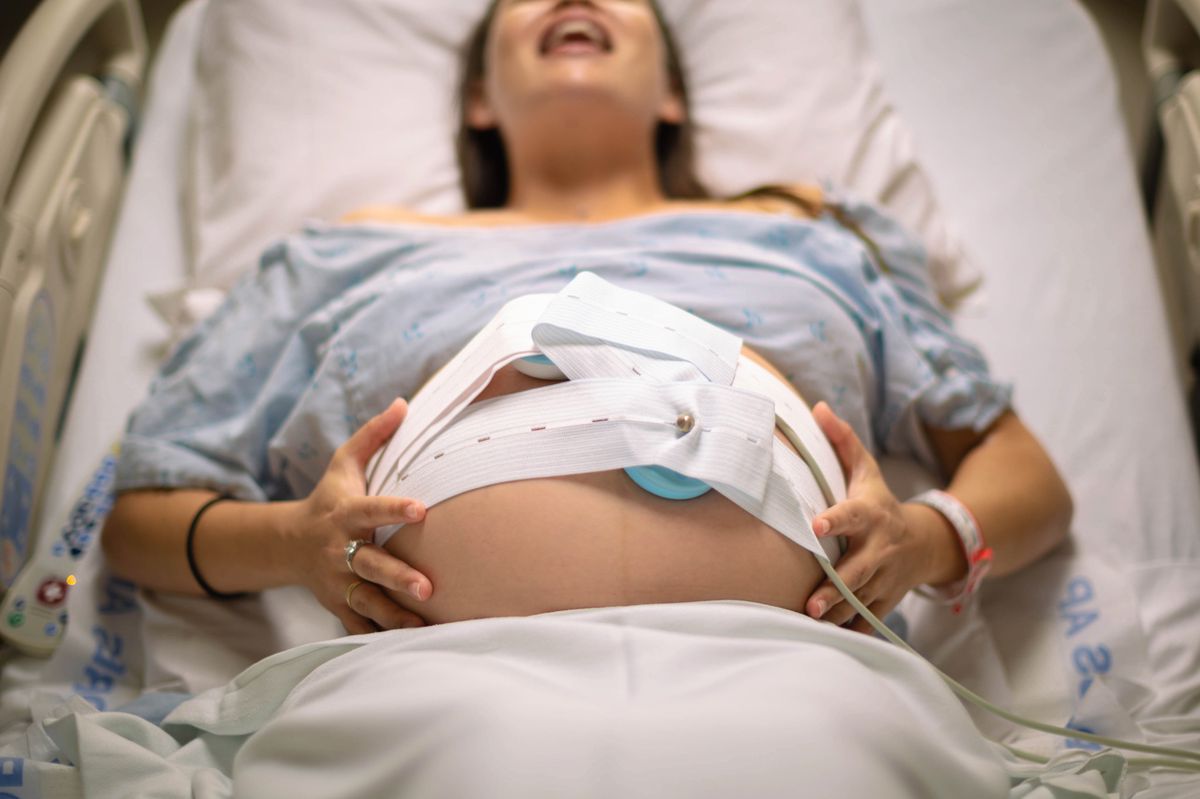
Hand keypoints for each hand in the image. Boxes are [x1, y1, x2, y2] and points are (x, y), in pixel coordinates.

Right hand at [286, 398, 433, 633]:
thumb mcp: (343, 463)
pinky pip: (359, 626)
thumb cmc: (330, 498)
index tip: (422, 508)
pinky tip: (409, 645)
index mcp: (346, 514)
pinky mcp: (338, 605)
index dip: (395, 509)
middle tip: (428, 587)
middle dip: (398, 577)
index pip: (372, 509)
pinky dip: (379, 637)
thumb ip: (375, 435)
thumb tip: (405, 402)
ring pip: (366, 602)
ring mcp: (338, 582)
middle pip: (371, 565)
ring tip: (423, 623)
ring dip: (393, 615)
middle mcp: (340, 551)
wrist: (289, 544)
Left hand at [804, 403, 937, 633]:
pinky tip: (828, 641)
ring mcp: (884, 579)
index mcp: (870, 515)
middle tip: (810, 602)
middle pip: (857, 572)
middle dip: (835, 589)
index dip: (835, 520)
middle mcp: (879, 550)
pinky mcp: (884, 601)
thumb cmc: (881, 503)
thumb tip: (816, 407)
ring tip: (810, 623)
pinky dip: (851, 631)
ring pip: (860, 602)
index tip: (816, 526)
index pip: (851, 516)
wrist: (925, 543)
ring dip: (837, 614)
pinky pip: (868, 621)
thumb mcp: (866, 470)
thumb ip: (842, 441)